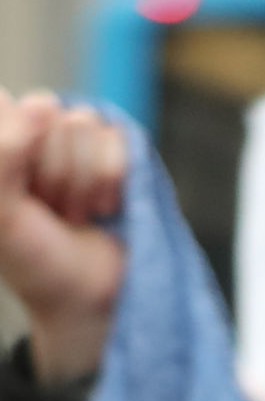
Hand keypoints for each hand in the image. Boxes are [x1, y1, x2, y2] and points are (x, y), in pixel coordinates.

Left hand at [0, 95, 128, 385]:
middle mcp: (32, 133)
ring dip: (82, 182)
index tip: (17, 193)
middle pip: (47, 113)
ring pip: (83, 123)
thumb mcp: (2, 208)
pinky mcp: (115, 153)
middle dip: (52, 172)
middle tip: (48, 209)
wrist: (89, 298)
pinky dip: (111, 181)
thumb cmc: (34, 258)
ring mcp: (75, 141)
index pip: (8, 106)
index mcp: (0, 143)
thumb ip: (5, 152)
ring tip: (72, 212)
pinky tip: (100, 207)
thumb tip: (43, 102)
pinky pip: (118, 139)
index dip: (16, 150)